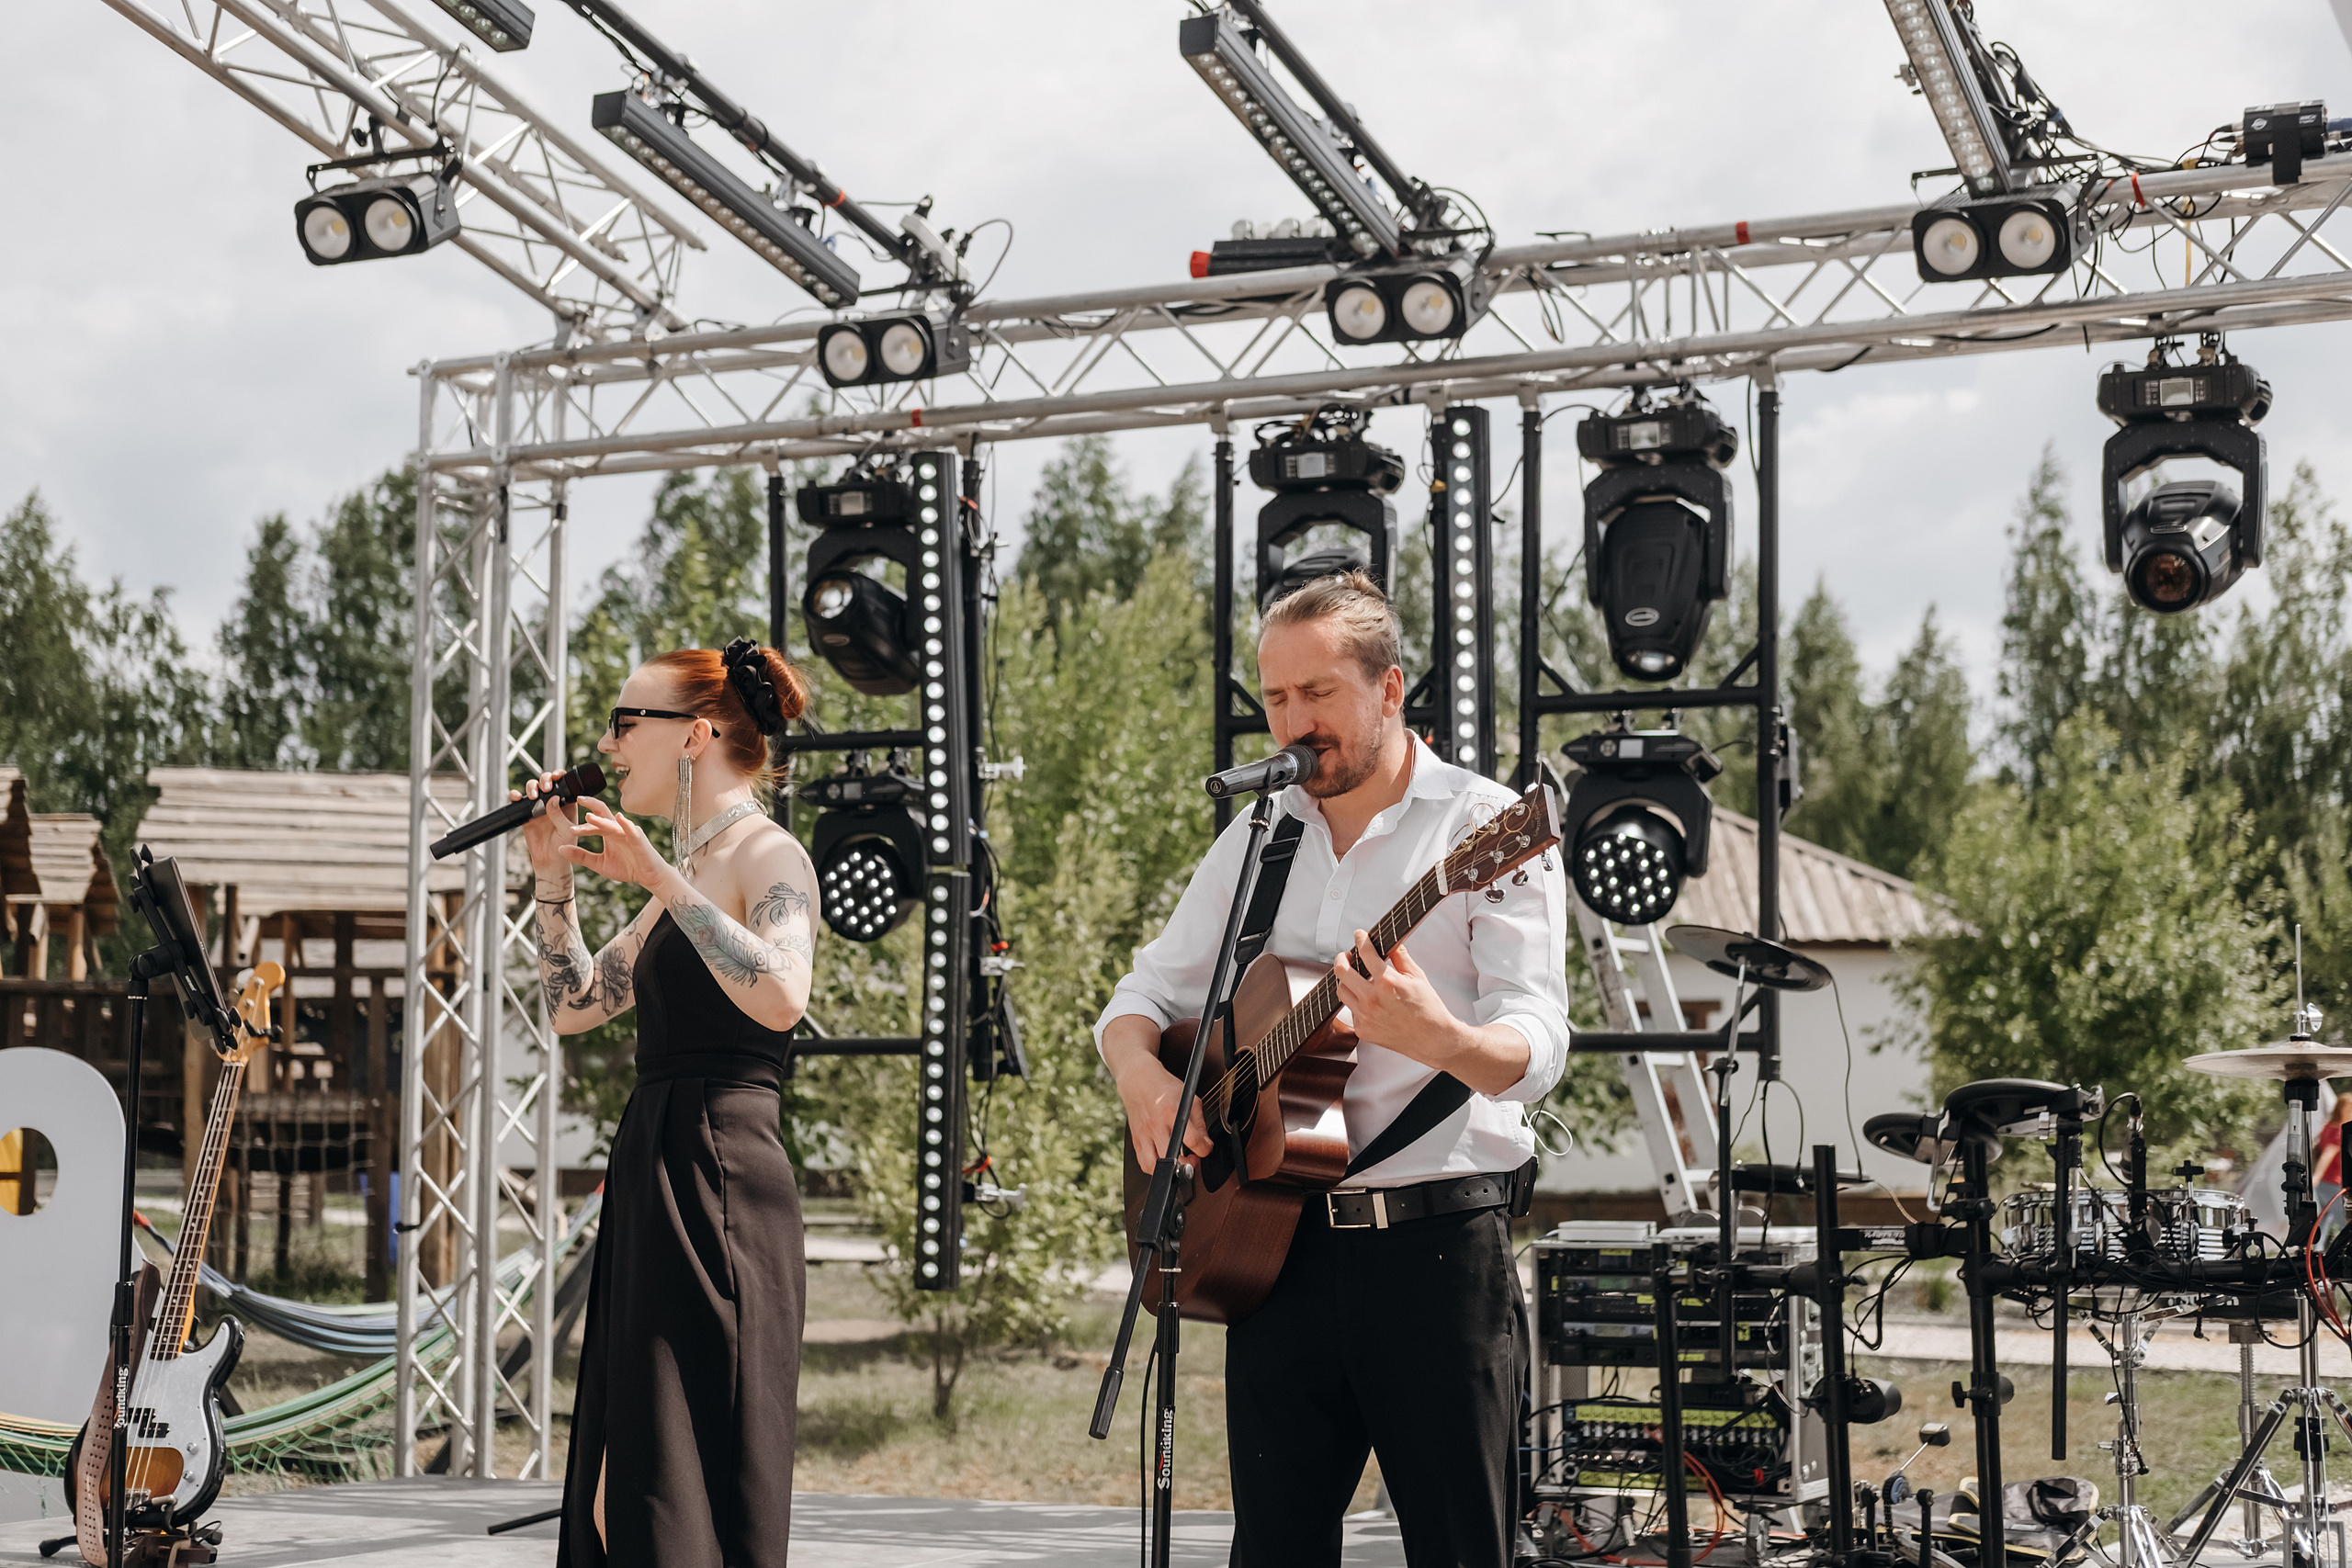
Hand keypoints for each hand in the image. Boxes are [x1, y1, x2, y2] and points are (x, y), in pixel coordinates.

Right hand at [511, 771, 576, 883]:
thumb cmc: (564, 846)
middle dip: (545, 779)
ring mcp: (538, 807)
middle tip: (545, 788)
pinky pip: (518, 802)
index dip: (560, 776)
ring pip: (533, 788)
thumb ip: (560, 815)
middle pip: (547, 782)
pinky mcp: (526, 814)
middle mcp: (553, 802)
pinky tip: (516, 797)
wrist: (550, 861)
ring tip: (533, 795)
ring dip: (531, 786)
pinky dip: (515, 796)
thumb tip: (553, 798)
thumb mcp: (567, 830)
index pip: (564, 783)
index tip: (557, 776)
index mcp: (567, 802)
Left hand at [558, 797, 676, 893]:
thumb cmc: (627, 867)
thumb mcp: (599, 863)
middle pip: (603, 813)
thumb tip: (560, 848)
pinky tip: (620, 818)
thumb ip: (581, 856)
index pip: (593, 823)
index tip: (566, 822)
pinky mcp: (639, 839)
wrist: (648, 876)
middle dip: (591, 804)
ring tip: (588, 817)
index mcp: (608, 833)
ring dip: (601, 820)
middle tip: (577, 798)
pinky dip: (626, 824)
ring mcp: (629, 832)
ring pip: (613, 823)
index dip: (580, 824)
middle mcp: (618, 829)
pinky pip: (631, 830)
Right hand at [1112, 1054, 1212, 1175]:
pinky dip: (1155, 1168)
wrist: (1139, 1081)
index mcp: (1171, 1111)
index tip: (1204, 1149)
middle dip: (1186, 1165)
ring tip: (1177, 1164)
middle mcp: (1156, 1125)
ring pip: (1153, 1165)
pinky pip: (1143, 1163)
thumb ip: (1199, 1124)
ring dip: (1168, 1171)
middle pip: (1170, 1157)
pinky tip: (1164, 1160)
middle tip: (1192, 1160)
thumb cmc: (1165, 1088)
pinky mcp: (1136, 1140)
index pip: (1191, 1139)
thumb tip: (1206, 1145)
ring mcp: (1143, 1134)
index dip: (1203, 1149)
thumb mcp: (1189, 1099)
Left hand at [1332, 931, 1464, 1064]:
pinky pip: (1351, 1010)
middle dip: (1342, 958)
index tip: (1359, 935)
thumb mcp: (1418, 977)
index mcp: (1387, 982)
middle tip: (1346, 955)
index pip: (1366, 953)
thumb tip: (1391, 942)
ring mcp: (1365, 1016)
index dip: (1360, 939)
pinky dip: (1356, 1002)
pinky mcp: (1363, 1030)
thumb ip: (1401, 957)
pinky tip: (1366, 1000)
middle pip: (1342, 971)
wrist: (1432, 1039)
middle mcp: (1372, 999)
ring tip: (1353, 976)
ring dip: (1345, 980)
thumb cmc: (1428, 1009)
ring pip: (1341, 991)